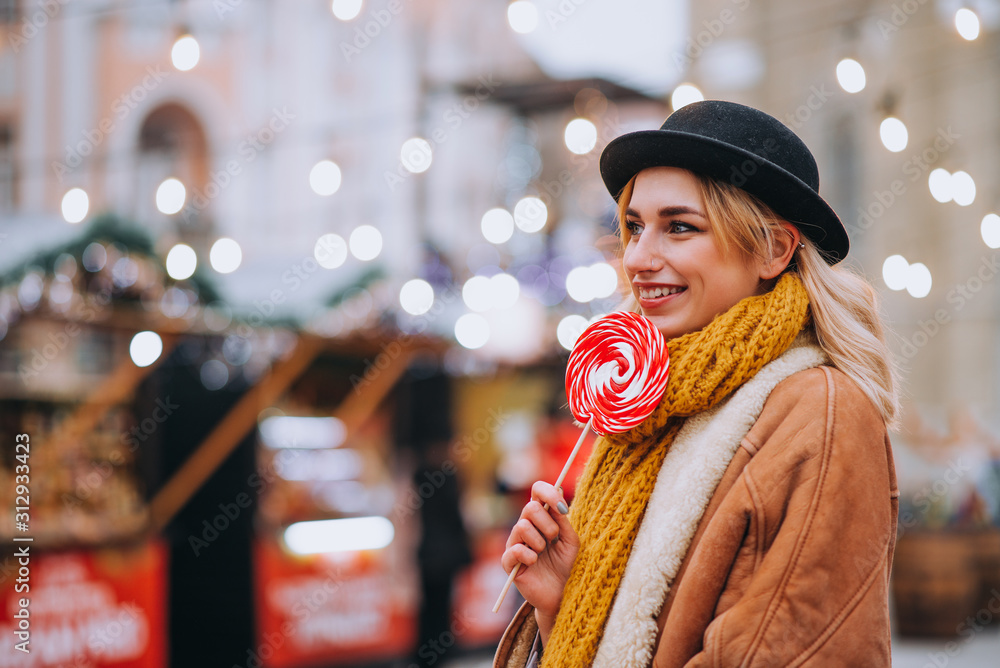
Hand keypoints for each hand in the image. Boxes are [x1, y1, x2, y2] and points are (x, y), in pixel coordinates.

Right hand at [501, 481, 579, 629]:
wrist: (560, 594)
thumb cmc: (566, 565)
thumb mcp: (570, 540)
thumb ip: (563, 520)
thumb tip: (558, 496)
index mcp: (541, 517)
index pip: (537, 491)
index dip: (549, 493)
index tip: (563, 508)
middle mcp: (525, 526)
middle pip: (530, 507)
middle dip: (548, 524)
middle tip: (554, 539)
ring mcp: (515, 543)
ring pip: (522, 526)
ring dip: (540, 542)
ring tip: (544, 554)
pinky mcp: (508, 562)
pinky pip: (514, 549)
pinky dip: (529, 555)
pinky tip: (534, 562)